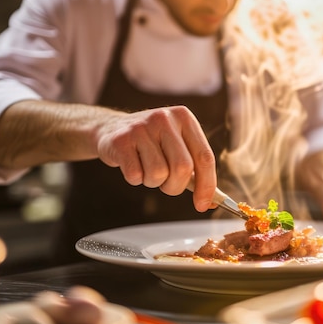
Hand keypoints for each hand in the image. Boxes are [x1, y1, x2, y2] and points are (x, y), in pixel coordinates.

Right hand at [0, 102, 217, 211]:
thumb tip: (212, 201)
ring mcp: (141, 127)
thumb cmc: (151, 143)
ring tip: (146, 168)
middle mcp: (164, 118)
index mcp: (184, 118)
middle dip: (175, 186)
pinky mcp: (120, 141)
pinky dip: (135, 179)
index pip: (205, 157)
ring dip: (153, 182)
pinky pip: (136, 175)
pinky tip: (131, 165)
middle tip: (166, 184)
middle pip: (183, 168)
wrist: (110, 129)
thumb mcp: (176, 147)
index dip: (207, 185)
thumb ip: (196, 170)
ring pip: (159, 174)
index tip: (203, 205)